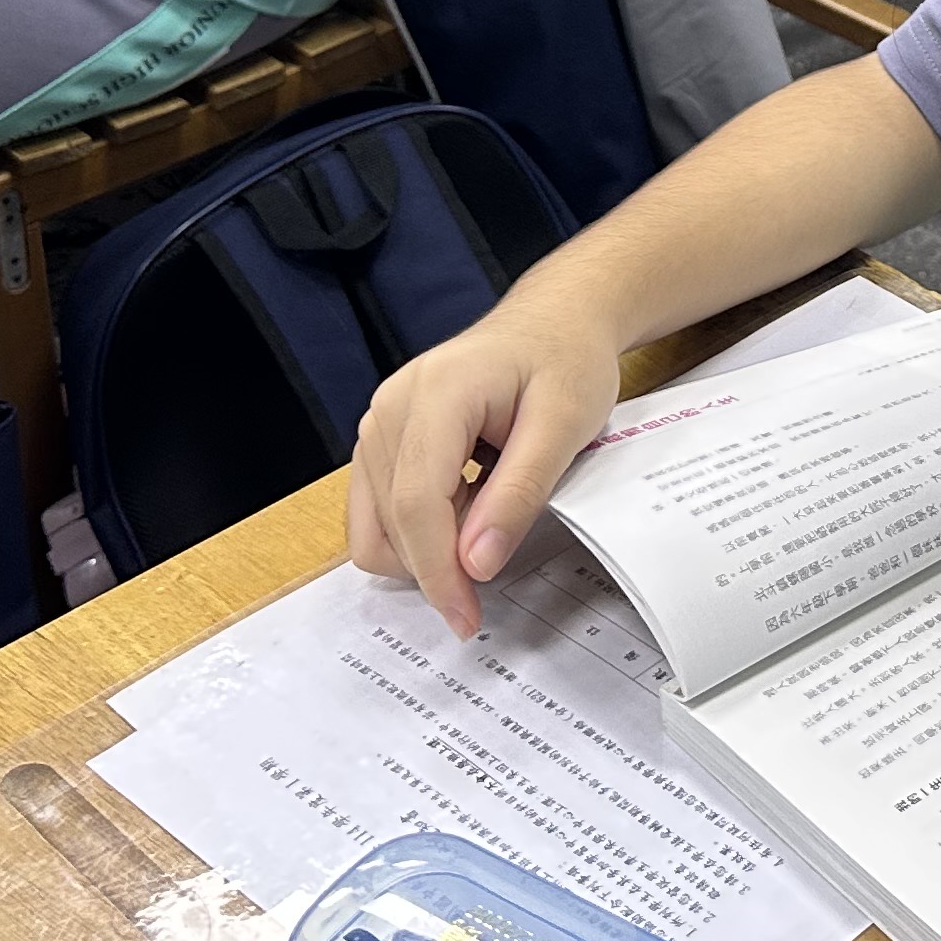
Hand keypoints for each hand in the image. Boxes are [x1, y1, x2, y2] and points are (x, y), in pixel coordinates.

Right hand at [347, 295, 625, 637]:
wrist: (553, 322)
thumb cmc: (565, 361)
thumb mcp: (565, 424)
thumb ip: (519, 493)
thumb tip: (476, 564)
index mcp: (435, 392)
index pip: (416, 502)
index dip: (438, 572)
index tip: (467, 619)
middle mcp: (390, 406)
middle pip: (389, 520)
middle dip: (434, 569)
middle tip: (492, 579)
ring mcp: (379, 421)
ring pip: (374, 524)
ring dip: (425, 549)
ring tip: (487, 520)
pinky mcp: (381, 438)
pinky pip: (377, 509)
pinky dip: (416, 531)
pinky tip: (466, 511)